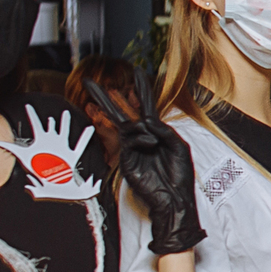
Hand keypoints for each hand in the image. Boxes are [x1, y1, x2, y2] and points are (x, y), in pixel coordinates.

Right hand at [84, 73, 204, 255]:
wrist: (174, 199)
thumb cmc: (180, 176)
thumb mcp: (179, 147)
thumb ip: (165, 130)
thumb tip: (146, 120)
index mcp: (156, 133)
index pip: (145, 106)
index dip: (141, 89)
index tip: (137, 72)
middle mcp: (141, 138)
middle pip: (121, 113)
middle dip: (106, 98)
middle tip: (90, 83)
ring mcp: (132, 148)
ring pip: (125, 125)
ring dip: (140, 127)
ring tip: (154, 143)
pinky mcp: (126, 159)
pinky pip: (130, 140)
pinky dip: (141, 138)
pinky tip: (150, 145)